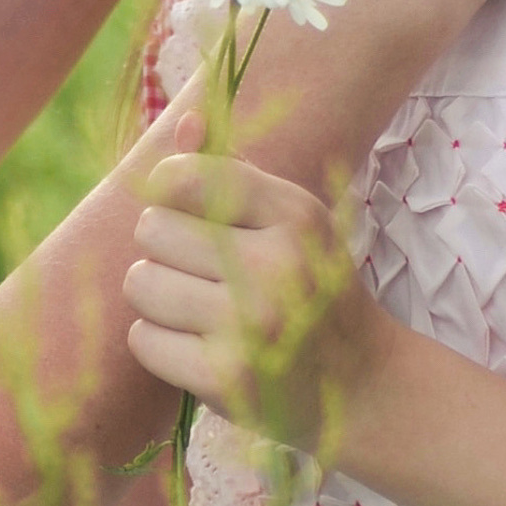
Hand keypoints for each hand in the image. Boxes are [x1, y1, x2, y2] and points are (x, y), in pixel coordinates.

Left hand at [123, 152, 374, 453]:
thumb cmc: (313, 291)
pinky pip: (143, 339)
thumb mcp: (293, 223)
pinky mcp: (225, 377)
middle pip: (151, 229)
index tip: (181, 209)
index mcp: (294, 215)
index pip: (185, 176)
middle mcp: (276, 266)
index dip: (167, 189)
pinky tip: (201, 348)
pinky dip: (161, 345)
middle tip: (206, 275)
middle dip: (165, 251)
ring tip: (202, 311)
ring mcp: (250, 325)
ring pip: (140, 283)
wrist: (364, 384)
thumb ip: (234, 174)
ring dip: (158, 299)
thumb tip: (187, 121)